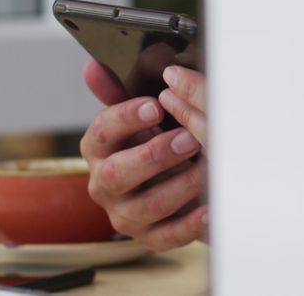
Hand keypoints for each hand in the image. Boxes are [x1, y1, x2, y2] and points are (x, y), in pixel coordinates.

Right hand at [80, 60, 208, 250]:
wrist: (174, 184)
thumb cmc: (154, 141)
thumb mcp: (139, 115)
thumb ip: (119, 91)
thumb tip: (93, 66)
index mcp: (99, 149)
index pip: (102, 131)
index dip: (126, 118)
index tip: (155, 106)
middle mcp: (105, 183)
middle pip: (117, 173)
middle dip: (154, 154)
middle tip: (188, 139)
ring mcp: (126, 213)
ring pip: (147, 205)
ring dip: (180, 185)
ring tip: (207, 168)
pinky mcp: (149, 236)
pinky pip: (168, 235)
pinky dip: (190, 223)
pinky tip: (209, 207)